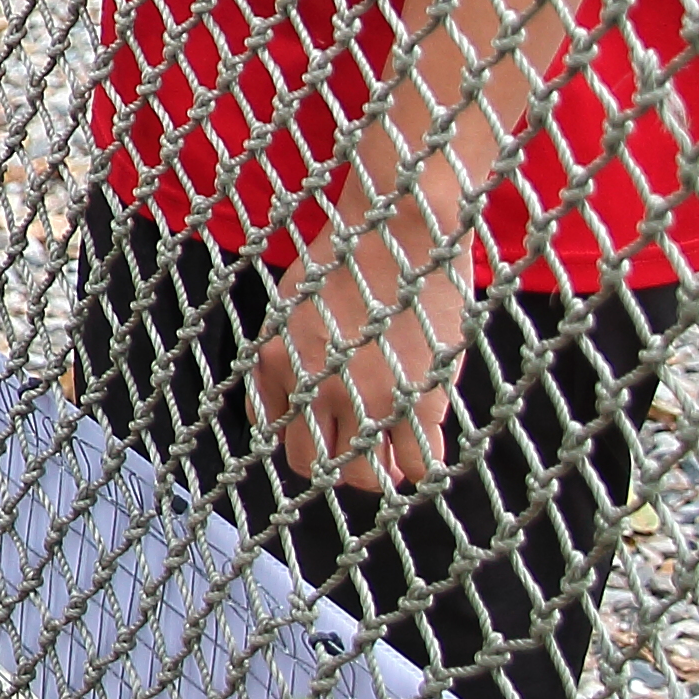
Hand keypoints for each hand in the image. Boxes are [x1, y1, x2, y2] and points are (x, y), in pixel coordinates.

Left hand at [255, 211, 466, 496]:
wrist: (399, 222)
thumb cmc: (350, 247)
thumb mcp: (293, 298)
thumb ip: (288, 347)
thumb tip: (292, 387)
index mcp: (276, 360)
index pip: (271, 427)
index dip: (301, 430)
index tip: (325, 425)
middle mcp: (312, 388)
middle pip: (310, 462)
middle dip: (334, 461)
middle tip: (362, 446)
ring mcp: (365, 399)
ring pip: (361, 476)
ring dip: (377, 471)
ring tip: (396, 453)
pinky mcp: (416, 400)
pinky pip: (416, 464)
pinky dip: (421, 466)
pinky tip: (428, 449)